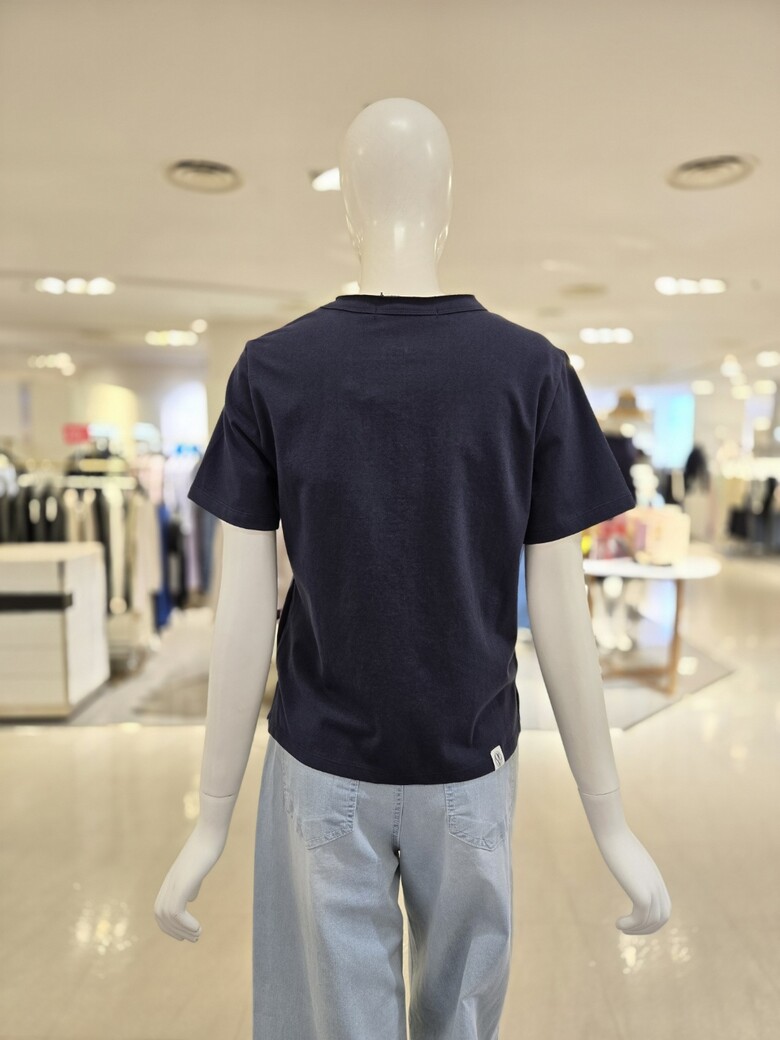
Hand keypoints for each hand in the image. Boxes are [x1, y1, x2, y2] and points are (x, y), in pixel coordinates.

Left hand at [153, 823, 226, 941]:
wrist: (210, 831)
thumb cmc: (208, 846)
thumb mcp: (197, 868)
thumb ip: (192, 883)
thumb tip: (190, 897)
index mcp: (172, 880)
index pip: (160, 909)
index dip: (169, 926)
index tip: (185, 935)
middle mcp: (170, 882)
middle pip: (160, 915)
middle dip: (174, 932)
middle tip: (193, 939)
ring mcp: (175, 882)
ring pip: (167, 915)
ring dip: (182, 930)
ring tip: (198, 935)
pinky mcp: (183, 882)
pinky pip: (176, 910)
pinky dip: (186, 924)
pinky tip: (198, 927)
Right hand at [598, 826, 671, 933]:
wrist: (613, 833)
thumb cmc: (616, 840)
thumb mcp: (627, 854)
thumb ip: (631, 863)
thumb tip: (624, 862)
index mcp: (655, 878)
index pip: (665, 908)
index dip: (653, 920)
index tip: (635, 922)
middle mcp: (656, 884)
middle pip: (662, 917)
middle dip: (647, 929)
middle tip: (627, 929)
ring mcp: (650, 888)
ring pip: (652, 920)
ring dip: (637, 929)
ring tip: (621, 927)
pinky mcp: (640, 891)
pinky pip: (642, 916)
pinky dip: (631, 925)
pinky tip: (618, 923)